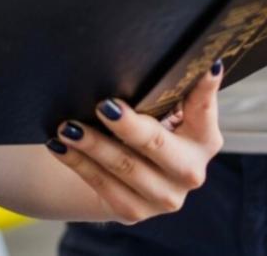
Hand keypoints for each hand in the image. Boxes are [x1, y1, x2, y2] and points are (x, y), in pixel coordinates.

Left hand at [46, 60, 225, 223]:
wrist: (127, 176)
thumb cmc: (149, 127)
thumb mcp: (164, 110)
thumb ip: (173, 89)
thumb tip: (190, 55)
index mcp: (205, 138)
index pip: (205, 107)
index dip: (205, 88)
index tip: (205, 65)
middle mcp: (191, 171)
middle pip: (156, 143)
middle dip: (127, 125)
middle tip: (103, 106)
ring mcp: (165, 197)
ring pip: (123, 167)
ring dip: (92, 145)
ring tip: (67, 127)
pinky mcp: (135, 211)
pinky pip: (102, 185)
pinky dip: (79, 163)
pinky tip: (61, 147)